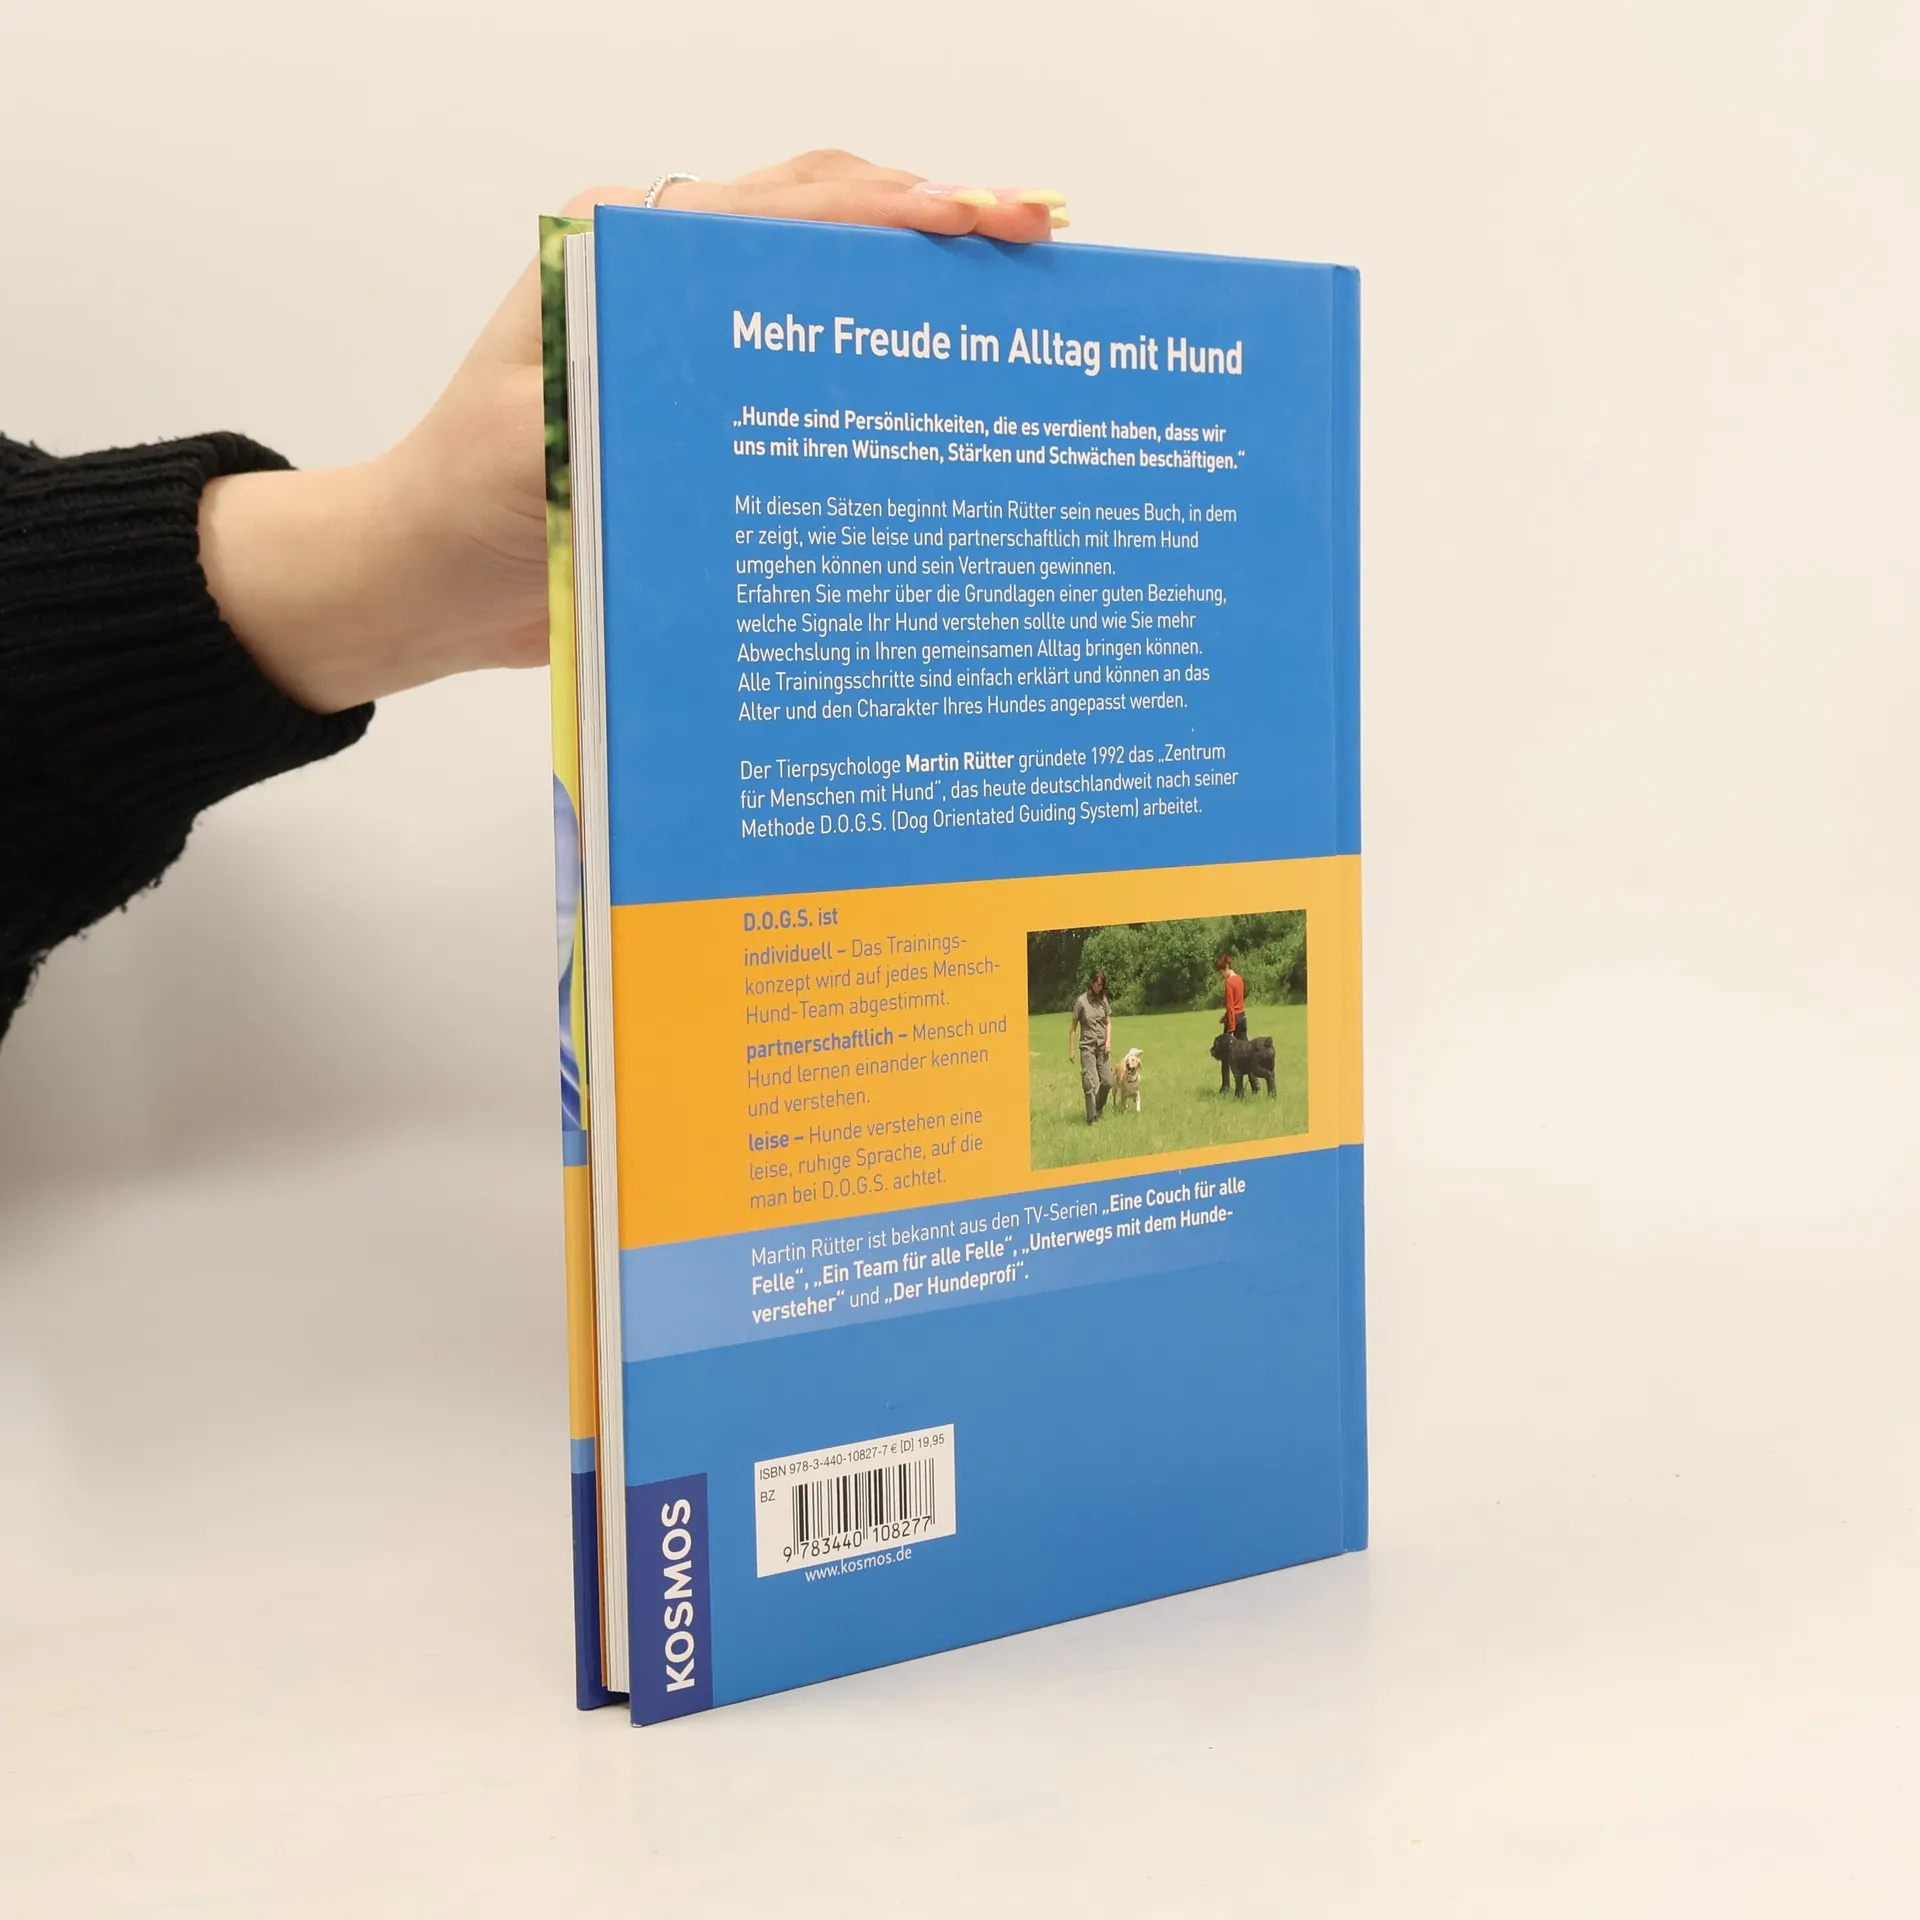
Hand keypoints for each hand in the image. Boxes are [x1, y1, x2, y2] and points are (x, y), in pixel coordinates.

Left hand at [199, 152, 1067, 712]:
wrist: (429, 578)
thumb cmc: (466, 506)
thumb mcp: (540, 439)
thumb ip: (626, 380)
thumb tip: (748, 349)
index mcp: (623, 250)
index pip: (784, 206)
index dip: (895, 206)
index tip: (987, 218)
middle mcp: (669, 275)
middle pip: (826, 217)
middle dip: (937, 216)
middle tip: (1037, 238)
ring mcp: (695, 334)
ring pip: (832, 278)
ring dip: (924, 277)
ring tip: (1020, 289)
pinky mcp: (712, 400)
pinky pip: (816, 360)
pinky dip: (887, 352)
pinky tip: (951, 372)